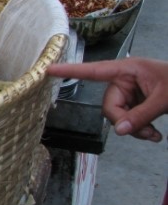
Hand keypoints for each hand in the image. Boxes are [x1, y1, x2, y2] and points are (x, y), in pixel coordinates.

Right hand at [47, 57, 167, 141]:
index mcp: (128, 69)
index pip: (94, 70)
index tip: (48, 69)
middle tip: (144, 132)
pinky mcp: (137, 103)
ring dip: (134, 129)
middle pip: (109, 105)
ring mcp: (131, 92)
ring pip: (118, 116)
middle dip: (124, 121)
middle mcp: (125, 79)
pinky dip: (139, 129)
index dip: (70, 71)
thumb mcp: (165, 99)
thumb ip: (141, 115)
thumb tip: (119, 131)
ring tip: (154, 135)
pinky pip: (128, 119)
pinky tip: (155, 134)